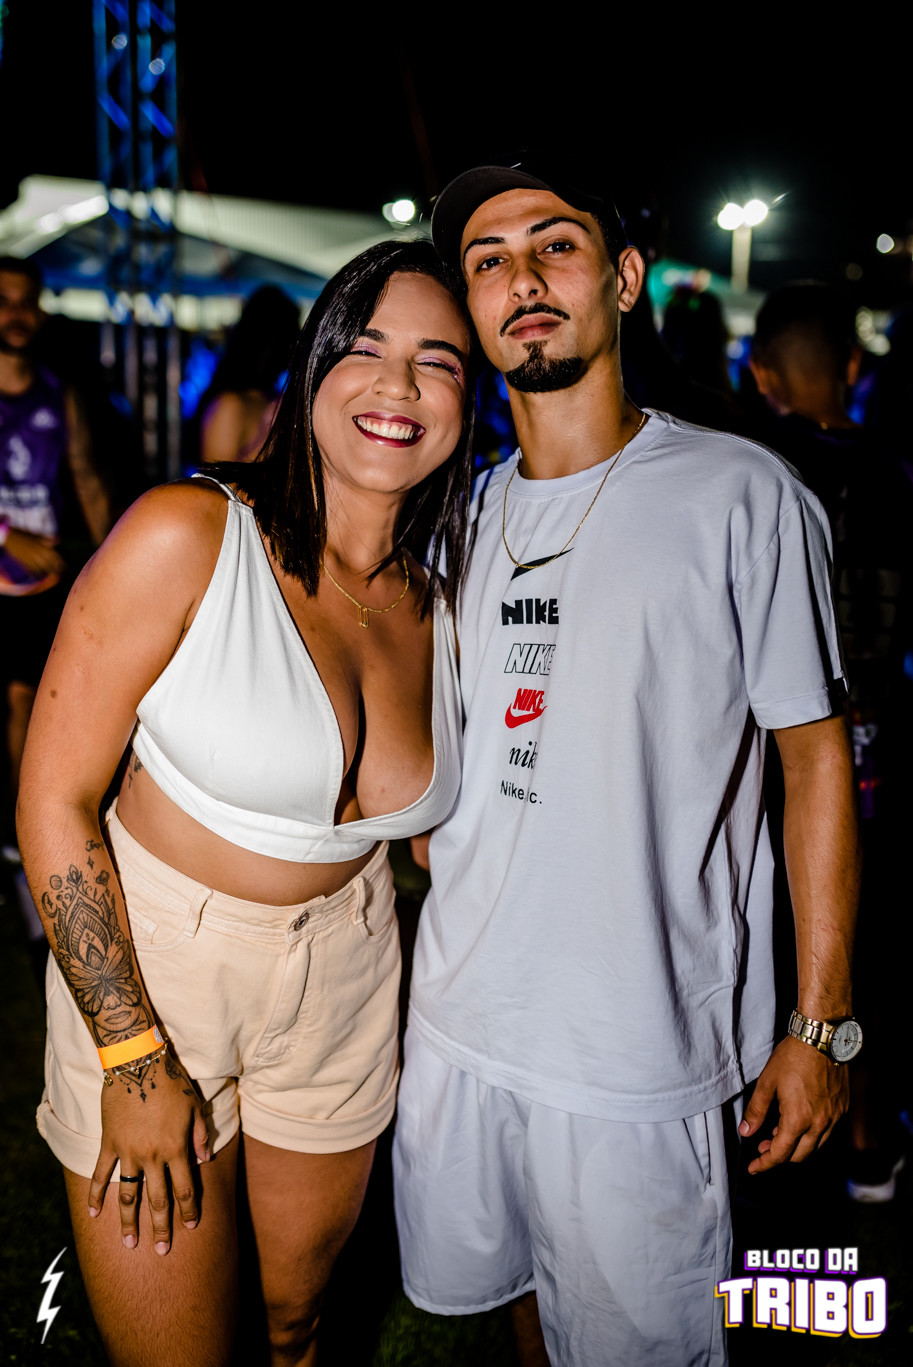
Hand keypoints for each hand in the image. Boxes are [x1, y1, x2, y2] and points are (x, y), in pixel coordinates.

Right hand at [4, 526, 65, 577]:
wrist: (10, 536)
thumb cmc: (25, 535)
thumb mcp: (38, 536)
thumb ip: (48, 539)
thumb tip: (59, 540)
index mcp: (43, 546)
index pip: (56, 557)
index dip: (62, 563)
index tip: (66, 568)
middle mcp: (39, 553)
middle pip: (51, 564)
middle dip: (57, 570)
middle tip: (62, 575)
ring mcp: (32, 558)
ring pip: (43, 569)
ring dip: (48, 573)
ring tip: (53, 577)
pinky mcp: (25, 562)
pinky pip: (33, 570)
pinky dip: (37, 574)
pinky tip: (40, 577)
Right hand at [88, 1049, 210, 1253]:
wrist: (137, 1063)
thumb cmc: (171, 1082)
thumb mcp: (194, 1106)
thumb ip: (199, 1136)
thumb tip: (206, 1160)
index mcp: (176, 1148)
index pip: (185, 1189)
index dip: (189, 1210)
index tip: (192, 1227)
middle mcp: (153, 1156)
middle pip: (158, 1200)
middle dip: (162, 1227)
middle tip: (161, 1250)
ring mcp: (128, 1152)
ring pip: (129, 1194)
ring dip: (129, 1221)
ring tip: (129, 1243)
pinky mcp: (109, 1144)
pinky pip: (101, 1174)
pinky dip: (95, 1195)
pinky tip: (93, 1214)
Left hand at [739, 1036, 848, 1174]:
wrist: (822, 1038)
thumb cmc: (792, 1057)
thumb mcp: (767, 1083)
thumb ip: (756, 1111)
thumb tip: (746, 1132)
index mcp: (798, 1120)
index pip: (780, 1154)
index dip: (765, 1164)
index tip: (754, 1167)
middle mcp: (820, 1124)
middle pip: (799, 1156)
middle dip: (780, 1156)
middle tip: (763, 1146)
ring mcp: (834, 1117)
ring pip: (815, 1146)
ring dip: (796, 1146)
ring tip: (779, 1132)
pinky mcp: (842, 1108)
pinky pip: (827, 1132)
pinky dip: (811, 1134)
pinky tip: (799, 1121)